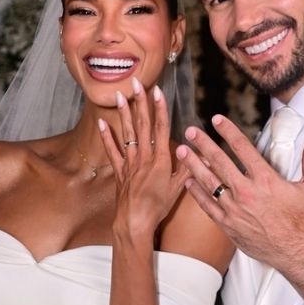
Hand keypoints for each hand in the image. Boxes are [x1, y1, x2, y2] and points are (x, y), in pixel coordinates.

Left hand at [99, 77, 188, 238]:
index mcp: (160, 159)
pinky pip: (112, 151)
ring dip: (124, 113)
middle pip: (142, 124)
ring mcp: (130, 163)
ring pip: (127, 133)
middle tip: (136, 83)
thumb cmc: (158, 207)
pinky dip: (107, 137)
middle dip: (140, 102)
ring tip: (120, 94)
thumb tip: (201, 153)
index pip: (161, 128)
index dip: (159, 108)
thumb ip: (188, 168)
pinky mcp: (120, 172)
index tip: (157, 91)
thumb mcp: (178, 188)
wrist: (135, 221)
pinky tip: (103, 123)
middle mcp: (144, 157)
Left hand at [176, 114, 303, 295]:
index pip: (243, 148)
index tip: (217, 120)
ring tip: (182, 151)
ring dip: (194, 165)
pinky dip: (196, 193)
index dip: (228, 131)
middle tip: (191, 131)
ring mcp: (234, 209)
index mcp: (265, 180)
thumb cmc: (302, 221)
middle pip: (220, 162)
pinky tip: (188, 181)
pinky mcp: (228, 224)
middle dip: (203, 144)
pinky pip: (207, 206)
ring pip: (209, 182)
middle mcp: (246, 192)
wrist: (294, 251)